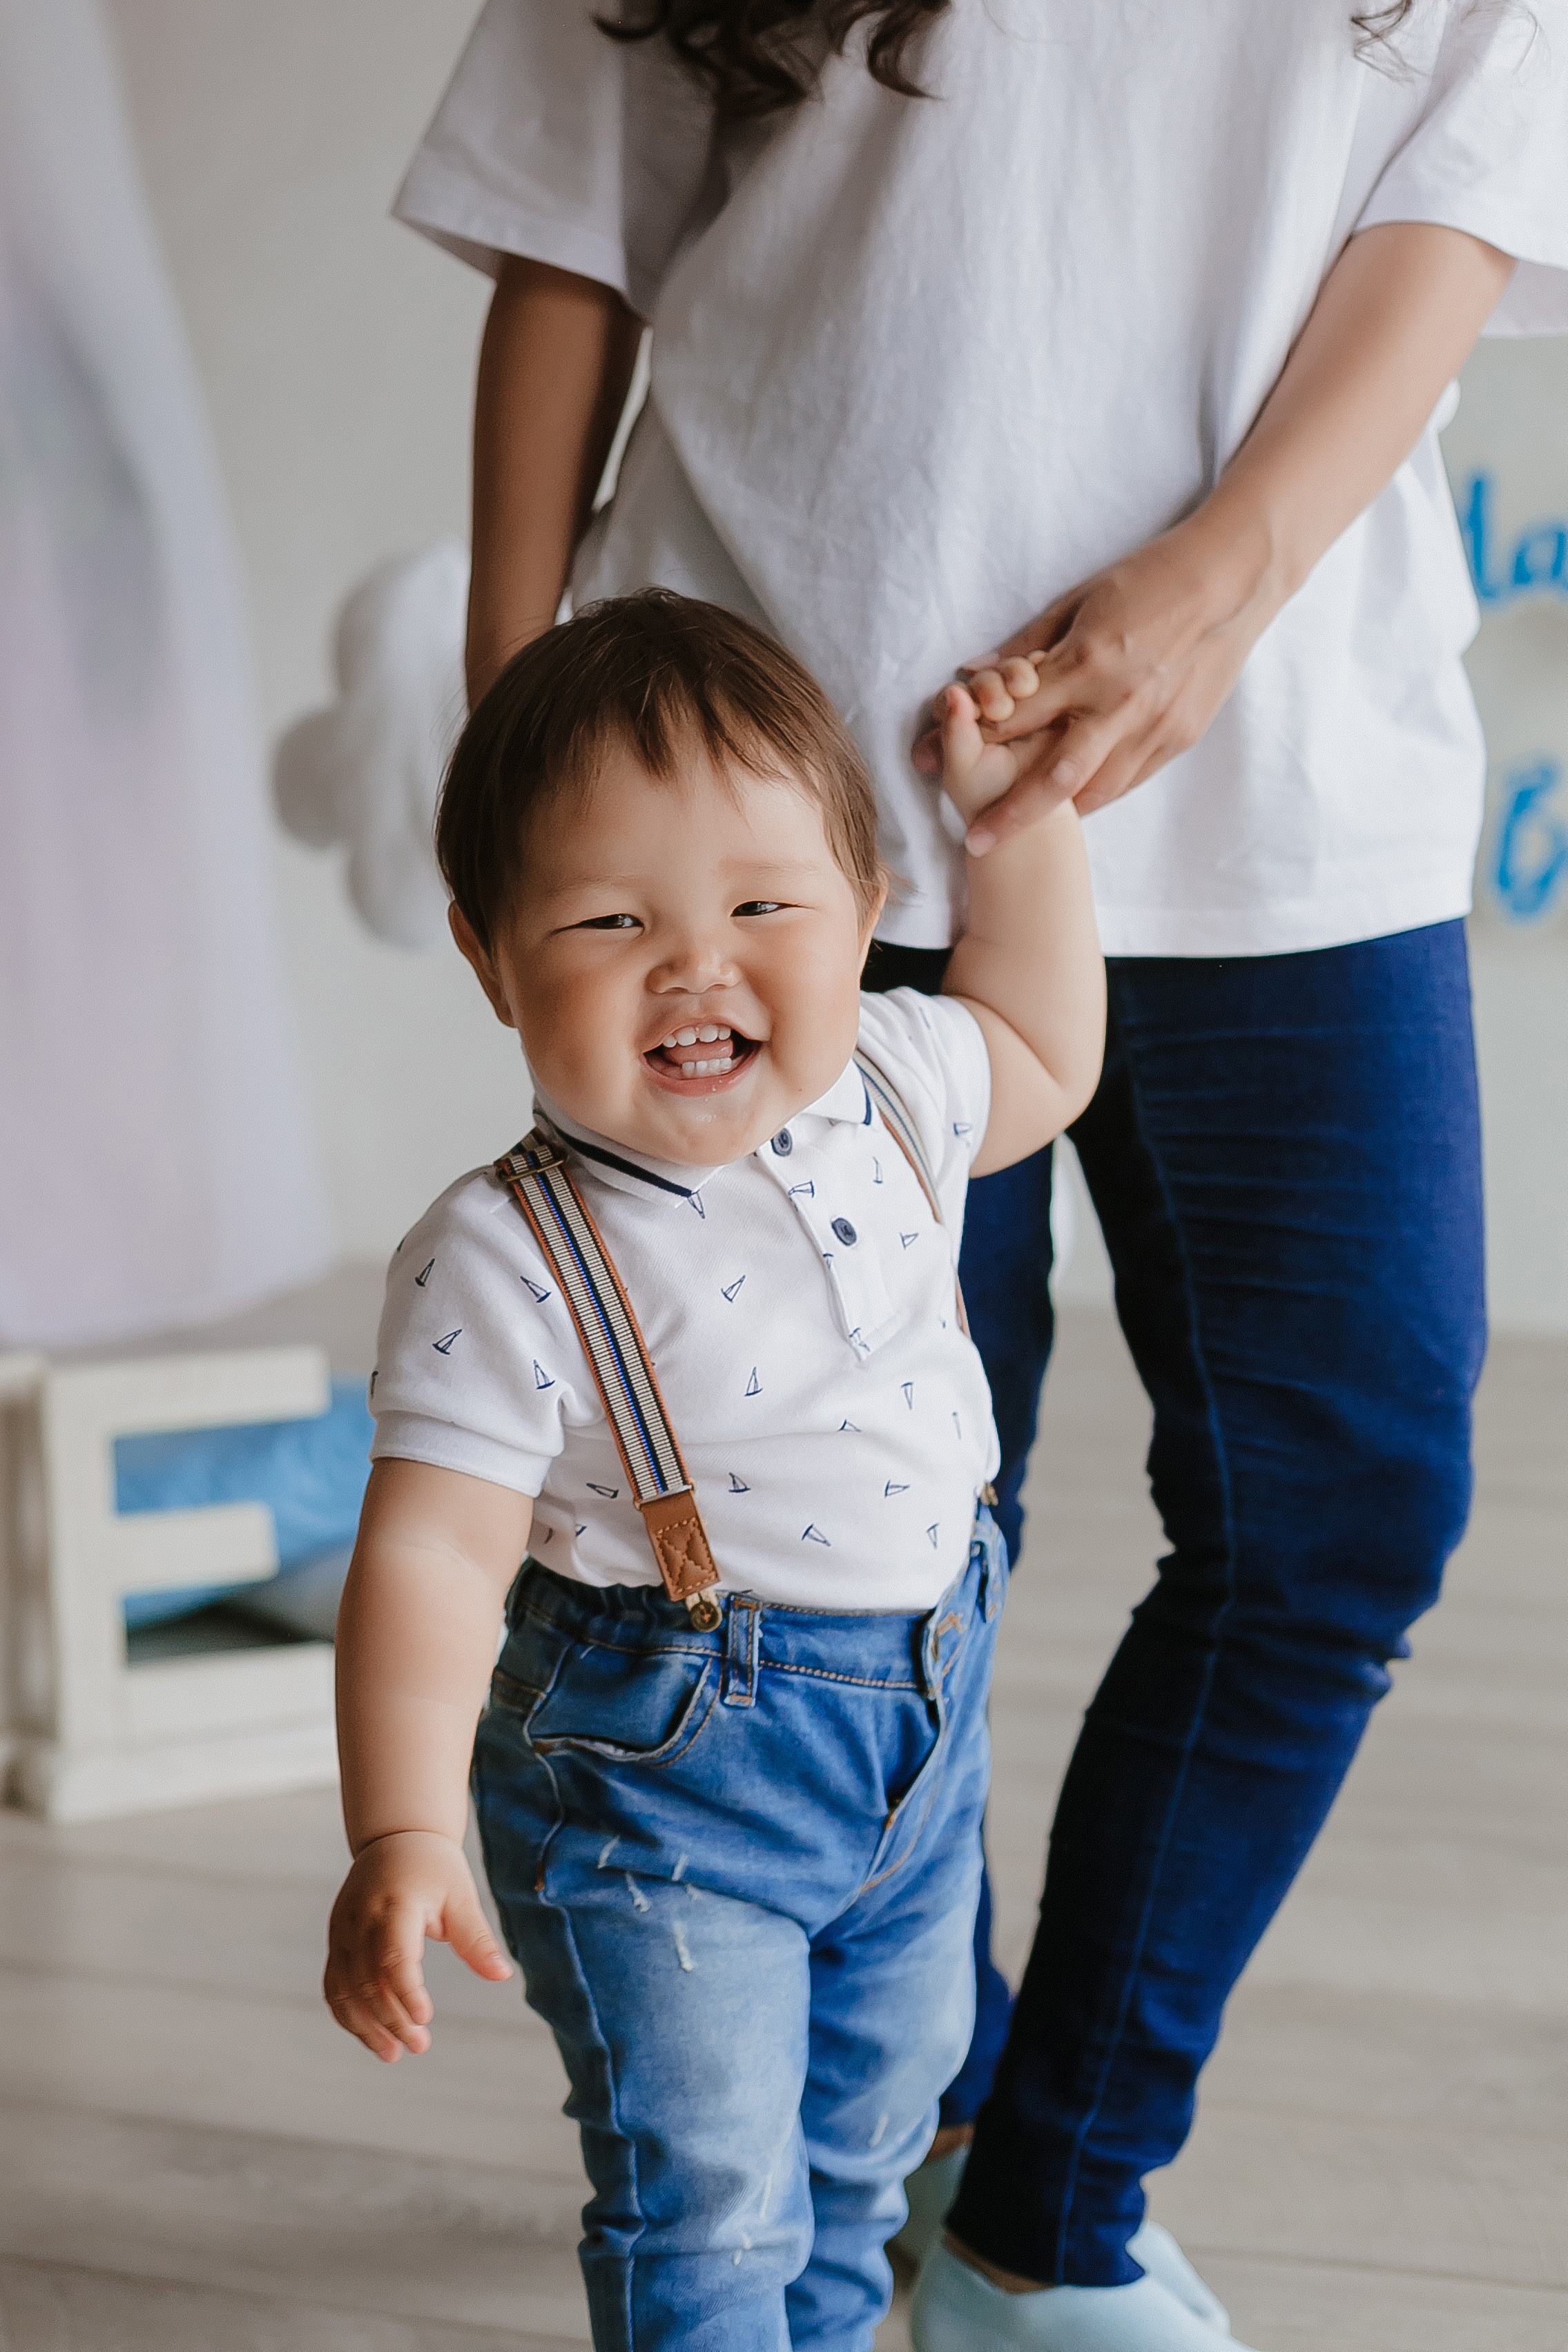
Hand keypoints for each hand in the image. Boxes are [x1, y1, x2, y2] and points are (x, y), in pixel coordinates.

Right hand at [324, 1829, 511, 2062]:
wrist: (395, 1838)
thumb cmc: (434, 1869)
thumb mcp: (460, 1896)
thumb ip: (476, 1939)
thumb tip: (502, 1975)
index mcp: (395, 1905)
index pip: (394, 1957)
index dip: (407, 1992)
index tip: (426, 2019)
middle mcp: (361, 1919)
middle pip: (368, 1980)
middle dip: (392, 2019)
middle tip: (419, 2046)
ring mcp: (342, 1930)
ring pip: (344, 1989)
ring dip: (366, 2026)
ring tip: (393, 2053)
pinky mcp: (335, 1940)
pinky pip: (334, 1985)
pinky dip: (349, 2014)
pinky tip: (372, 2035)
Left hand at [914, 510, 1274, 853]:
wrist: (1233, 580)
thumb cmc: (1149, 578)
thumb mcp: (1081, 599)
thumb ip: (1027, 642)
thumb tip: (974, 672)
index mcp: (1088, 662)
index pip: (1019, 716)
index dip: (977, 742)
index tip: (943, 765)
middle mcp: (1120, 703)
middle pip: (1055, 776)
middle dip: (1012, 813)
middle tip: (976, 842)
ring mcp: (1154, 726)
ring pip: (1096, 791)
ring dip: (1056, 814)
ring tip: (1021, 831)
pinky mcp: (1179, 737)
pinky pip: (1129, 779)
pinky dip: (1097, 794)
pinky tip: (1073, 803)